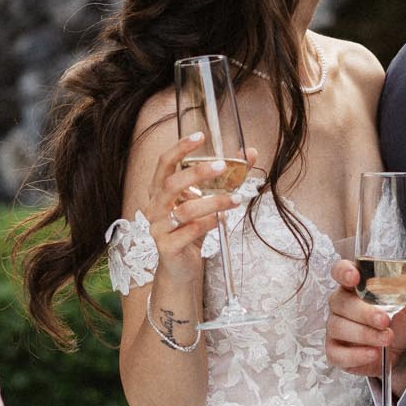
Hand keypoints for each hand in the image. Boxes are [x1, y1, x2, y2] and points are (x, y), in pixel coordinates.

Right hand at [141, 133, 255, 278]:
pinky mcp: (168, 247)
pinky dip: (208, 224)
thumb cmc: (190, 230)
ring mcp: (159, 228)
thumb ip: (225, 178)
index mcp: (160, 191)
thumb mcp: (205, 202)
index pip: (164, 163)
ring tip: (235, 199)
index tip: (200, 136)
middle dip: (197, 172)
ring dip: (213, 202)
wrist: (180, 268)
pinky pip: (189, 232)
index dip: (179, 148)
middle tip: (221, 165)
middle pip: (171, 183)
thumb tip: (250, 153)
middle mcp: (155, 207)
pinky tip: (221, 220)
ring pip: (185, 210)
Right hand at [324, 258, 405, 390]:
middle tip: (384, 321)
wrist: (399, 353)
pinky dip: (356, 355)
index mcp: (356, 287)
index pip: (341, 271)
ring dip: (364, 334)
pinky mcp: (335, 351)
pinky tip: (373, 354)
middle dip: (364, 312)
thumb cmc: (398, 324)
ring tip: (386, 339)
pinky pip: (337, 353)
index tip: (355, 277)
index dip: (343, 271)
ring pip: (339, 327)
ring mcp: (336, 328)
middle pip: (340, 302)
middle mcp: (341, 304)